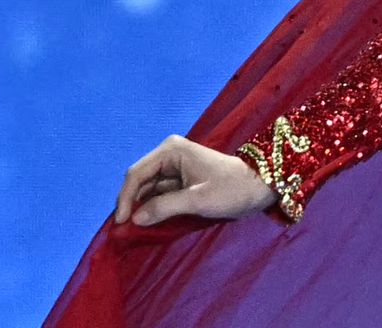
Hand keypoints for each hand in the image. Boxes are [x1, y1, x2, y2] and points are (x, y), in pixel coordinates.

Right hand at [114, 134, 279, 225]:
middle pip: (139, 182)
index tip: (121, 223)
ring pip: (147, 190)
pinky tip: (147, 224)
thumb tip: (135, 219)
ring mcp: (174, 168)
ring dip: (140, 209)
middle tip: (123, 231)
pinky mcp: (180, 181)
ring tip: (131, 231)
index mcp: (171, 150)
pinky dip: (152, 209)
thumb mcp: (198, 200)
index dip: (125, 199)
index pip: (137, 174)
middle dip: (131, 204)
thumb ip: (164, 207)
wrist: (259, 188)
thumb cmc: (232, 190)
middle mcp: (169, 155)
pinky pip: (159, 195)